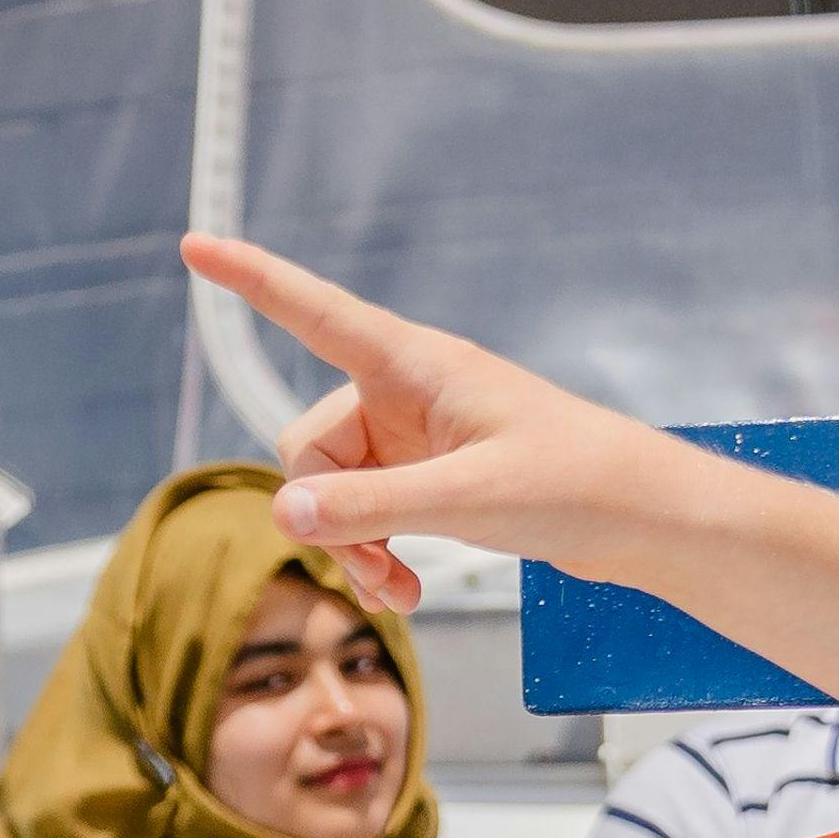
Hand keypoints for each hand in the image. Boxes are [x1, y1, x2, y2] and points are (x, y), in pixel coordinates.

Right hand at [187, 234, 694, 613]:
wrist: (644, 518)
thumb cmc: (576, 482)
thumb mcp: (466, 498)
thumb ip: (370, 506)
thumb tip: (286, 513)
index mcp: (415, 364)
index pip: (314, 312)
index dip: (251, 280)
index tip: (194, 245)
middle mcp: (405, 392)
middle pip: (308, 445)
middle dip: (325, 515)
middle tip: (372, 572)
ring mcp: (414, 436)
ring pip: (332, 489)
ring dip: (353, 546)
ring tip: (397, 592)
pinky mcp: (430, 476)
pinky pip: (366, 511)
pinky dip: (374, 553)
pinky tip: (403, 592)